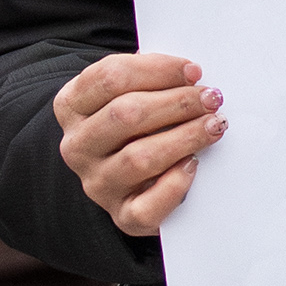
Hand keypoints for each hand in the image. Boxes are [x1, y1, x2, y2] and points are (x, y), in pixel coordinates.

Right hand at [56, 53, 221, 235]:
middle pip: (125, 115)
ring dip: (184, 137)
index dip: (157, 69)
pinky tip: (194, 165)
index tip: (193, 70)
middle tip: (211, 98)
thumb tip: (190, 74)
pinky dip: (174, 184)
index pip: (109, 78)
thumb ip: (150, 78)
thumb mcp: (130, 93)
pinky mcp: (122, 216)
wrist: (130, 177)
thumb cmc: (136, 125)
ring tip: (214, 125)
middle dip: (176, 103)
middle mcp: (78, 146)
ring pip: (139, 158)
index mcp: (71, 106)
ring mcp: (97, 184)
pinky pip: (147, 207)